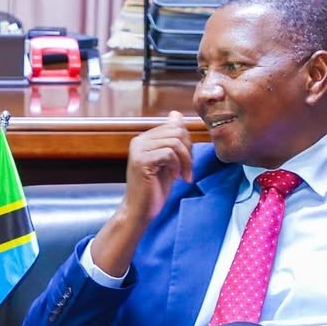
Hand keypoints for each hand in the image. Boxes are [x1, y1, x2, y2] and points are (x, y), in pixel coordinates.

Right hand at [90, 111, 191, 276]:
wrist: (140, 210)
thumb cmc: (154, 189)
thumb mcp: (168, 161)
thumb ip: (172, 139)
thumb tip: (176, 115)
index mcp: (144, 139)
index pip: (175, 127)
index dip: (187, 143)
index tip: (186, 162)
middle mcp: (139, 141)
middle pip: (176, 132)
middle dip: (188, 151)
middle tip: (187, 170)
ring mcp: (139, 150)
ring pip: (174, 142)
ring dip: (185, 160)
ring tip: (183, 175)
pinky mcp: (142, 161)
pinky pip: (169, 153)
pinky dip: (176, 166)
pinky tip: (174, 177)